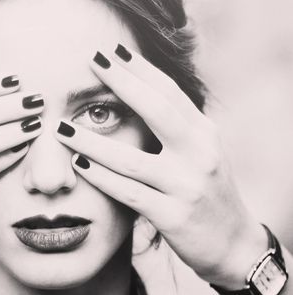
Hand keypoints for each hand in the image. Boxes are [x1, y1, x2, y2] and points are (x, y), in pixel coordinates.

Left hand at [55, 45, 266, 288]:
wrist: (233, 244)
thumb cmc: (208, 195)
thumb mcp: (201, 155)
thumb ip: (176, 130)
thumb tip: (139, 97)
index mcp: (204, 135)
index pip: (170, 93)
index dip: (140, 70)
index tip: (111, 50)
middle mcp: (200, 154)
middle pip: (156, 111)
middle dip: (122, 83)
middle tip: (91, 61)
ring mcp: (186, 186)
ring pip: (131, 159)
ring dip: (91, 141)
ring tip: (61, 127)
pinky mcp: (173, 216)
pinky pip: (129, 192)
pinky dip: (100, 178)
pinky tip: (77, 165)